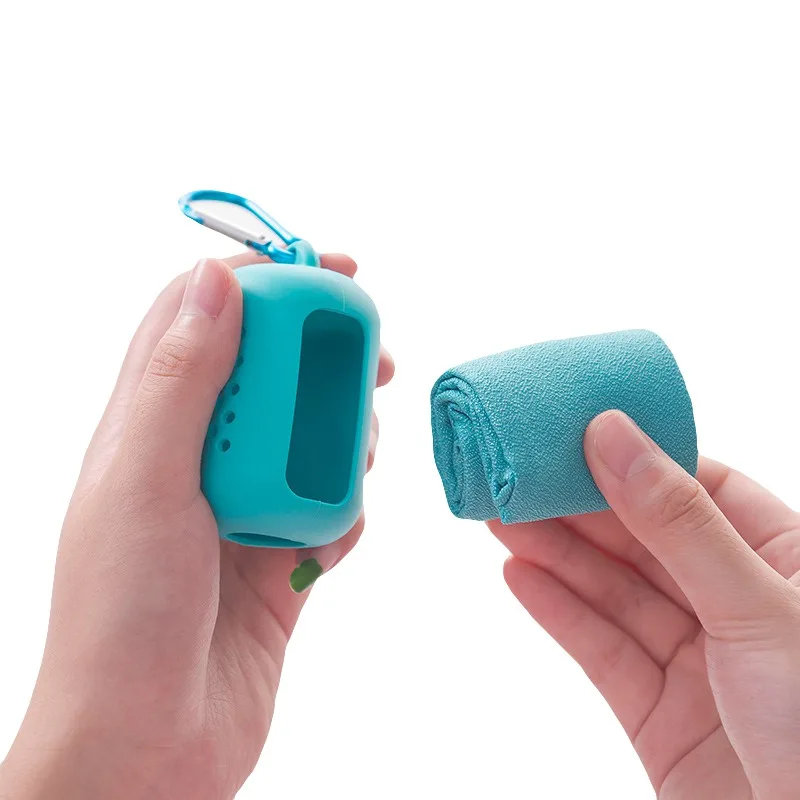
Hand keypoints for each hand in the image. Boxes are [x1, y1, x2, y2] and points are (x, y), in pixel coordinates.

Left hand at [0, 254, 393, 799]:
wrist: (148, 748)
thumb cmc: (124, 618)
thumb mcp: (146, 482)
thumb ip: (183, 379)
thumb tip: (212, 278)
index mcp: (149, 427)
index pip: (202, 318)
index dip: (264, 282)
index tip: (331, 271)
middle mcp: (196, 458)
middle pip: (273, 374)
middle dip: (326, 361)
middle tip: (375, 362)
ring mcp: (241, 507)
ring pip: (312, 439)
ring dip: (343, 441)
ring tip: (351, 467)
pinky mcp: (279, 555)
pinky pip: (331, 509)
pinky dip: (346, 512)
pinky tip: (335, 536)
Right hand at [491, 410, 799, 798]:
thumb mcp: (754, 608)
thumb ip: (678, 522)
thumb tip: (614, 436)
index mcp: (787, 562)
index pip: (699, 487)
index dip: (633, 458)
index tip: (572, 433)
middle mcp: (739, 606)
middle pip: (644, 539)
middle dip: (578, 508)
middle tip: (516, 477)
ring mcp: (698, 663)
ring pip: (615, 593)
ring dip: (555, 554)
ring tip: (500, 519)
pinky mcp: (660, 714)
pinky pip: (601, 652)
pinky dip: (558, 613)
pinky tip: (519, 576)